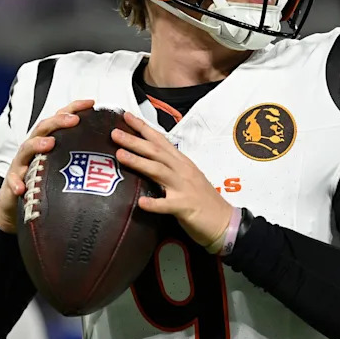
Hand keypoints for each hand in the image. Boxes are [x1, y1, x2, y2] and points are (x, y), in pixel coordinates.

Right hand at [0, 99, 95, 232]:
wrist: (15, 204)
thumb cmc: (43, 181)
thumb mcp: (62, 167)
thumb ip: (80, 158)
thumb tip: (114, 154)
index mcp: (47, 141)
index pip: (59, 119)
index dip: (74, 108)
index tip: (92, 102)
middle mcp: (33, 148)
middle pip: (43, 128)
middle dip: (57, 122)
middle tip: (74, 120)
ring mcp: (21, 164)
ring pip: (26, 150)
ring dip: (37, 145)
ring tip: (49, 144)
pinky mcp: (12, 183)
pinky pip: (12, 182)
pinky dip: (16, 183)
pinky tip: (22, 188)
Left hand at [111, 111, 233, 251]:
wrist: (225, 221)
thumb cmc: (203, 201)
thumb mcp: (186, 178)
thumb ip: (169, 168)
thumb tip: (147, 161)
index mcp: (182, 163)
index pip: (160, 141)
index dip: (143, 128)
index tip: (126, 117)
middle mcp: (182, 171)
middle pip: (156, 152)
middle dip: (135, 141)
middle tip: (115, 133)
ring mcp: (184, 188)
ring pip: (159, 171)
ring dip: (139, 162)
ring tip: (120, 155)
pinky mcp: (185, 207)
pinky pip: (167, 205)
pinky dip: (154, 204)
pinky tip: (140, 203)